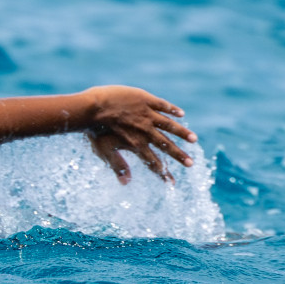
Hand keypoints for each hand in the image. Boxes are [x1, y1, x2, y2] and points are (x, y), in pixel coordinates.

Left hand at [81, 85, 196, 183]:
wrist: (91, 108)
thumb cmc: (94, 131)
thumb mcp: (104, 152)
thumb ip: (118, 166)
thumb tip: (126, 183)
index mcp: (136, 145)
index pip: (153, 162)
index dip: (163, 173)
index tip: (172, 183)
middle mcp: (146, 131)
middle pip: (166, 146)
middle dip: (179, 156)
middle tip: (190, 164)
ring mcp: (147, 115)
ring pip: (169, 125)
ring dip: (182, 133)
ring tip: (193, 139)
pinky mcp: (145, 100)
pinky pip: (162, 105)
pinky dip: (172, 110)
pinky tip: (181, 114)